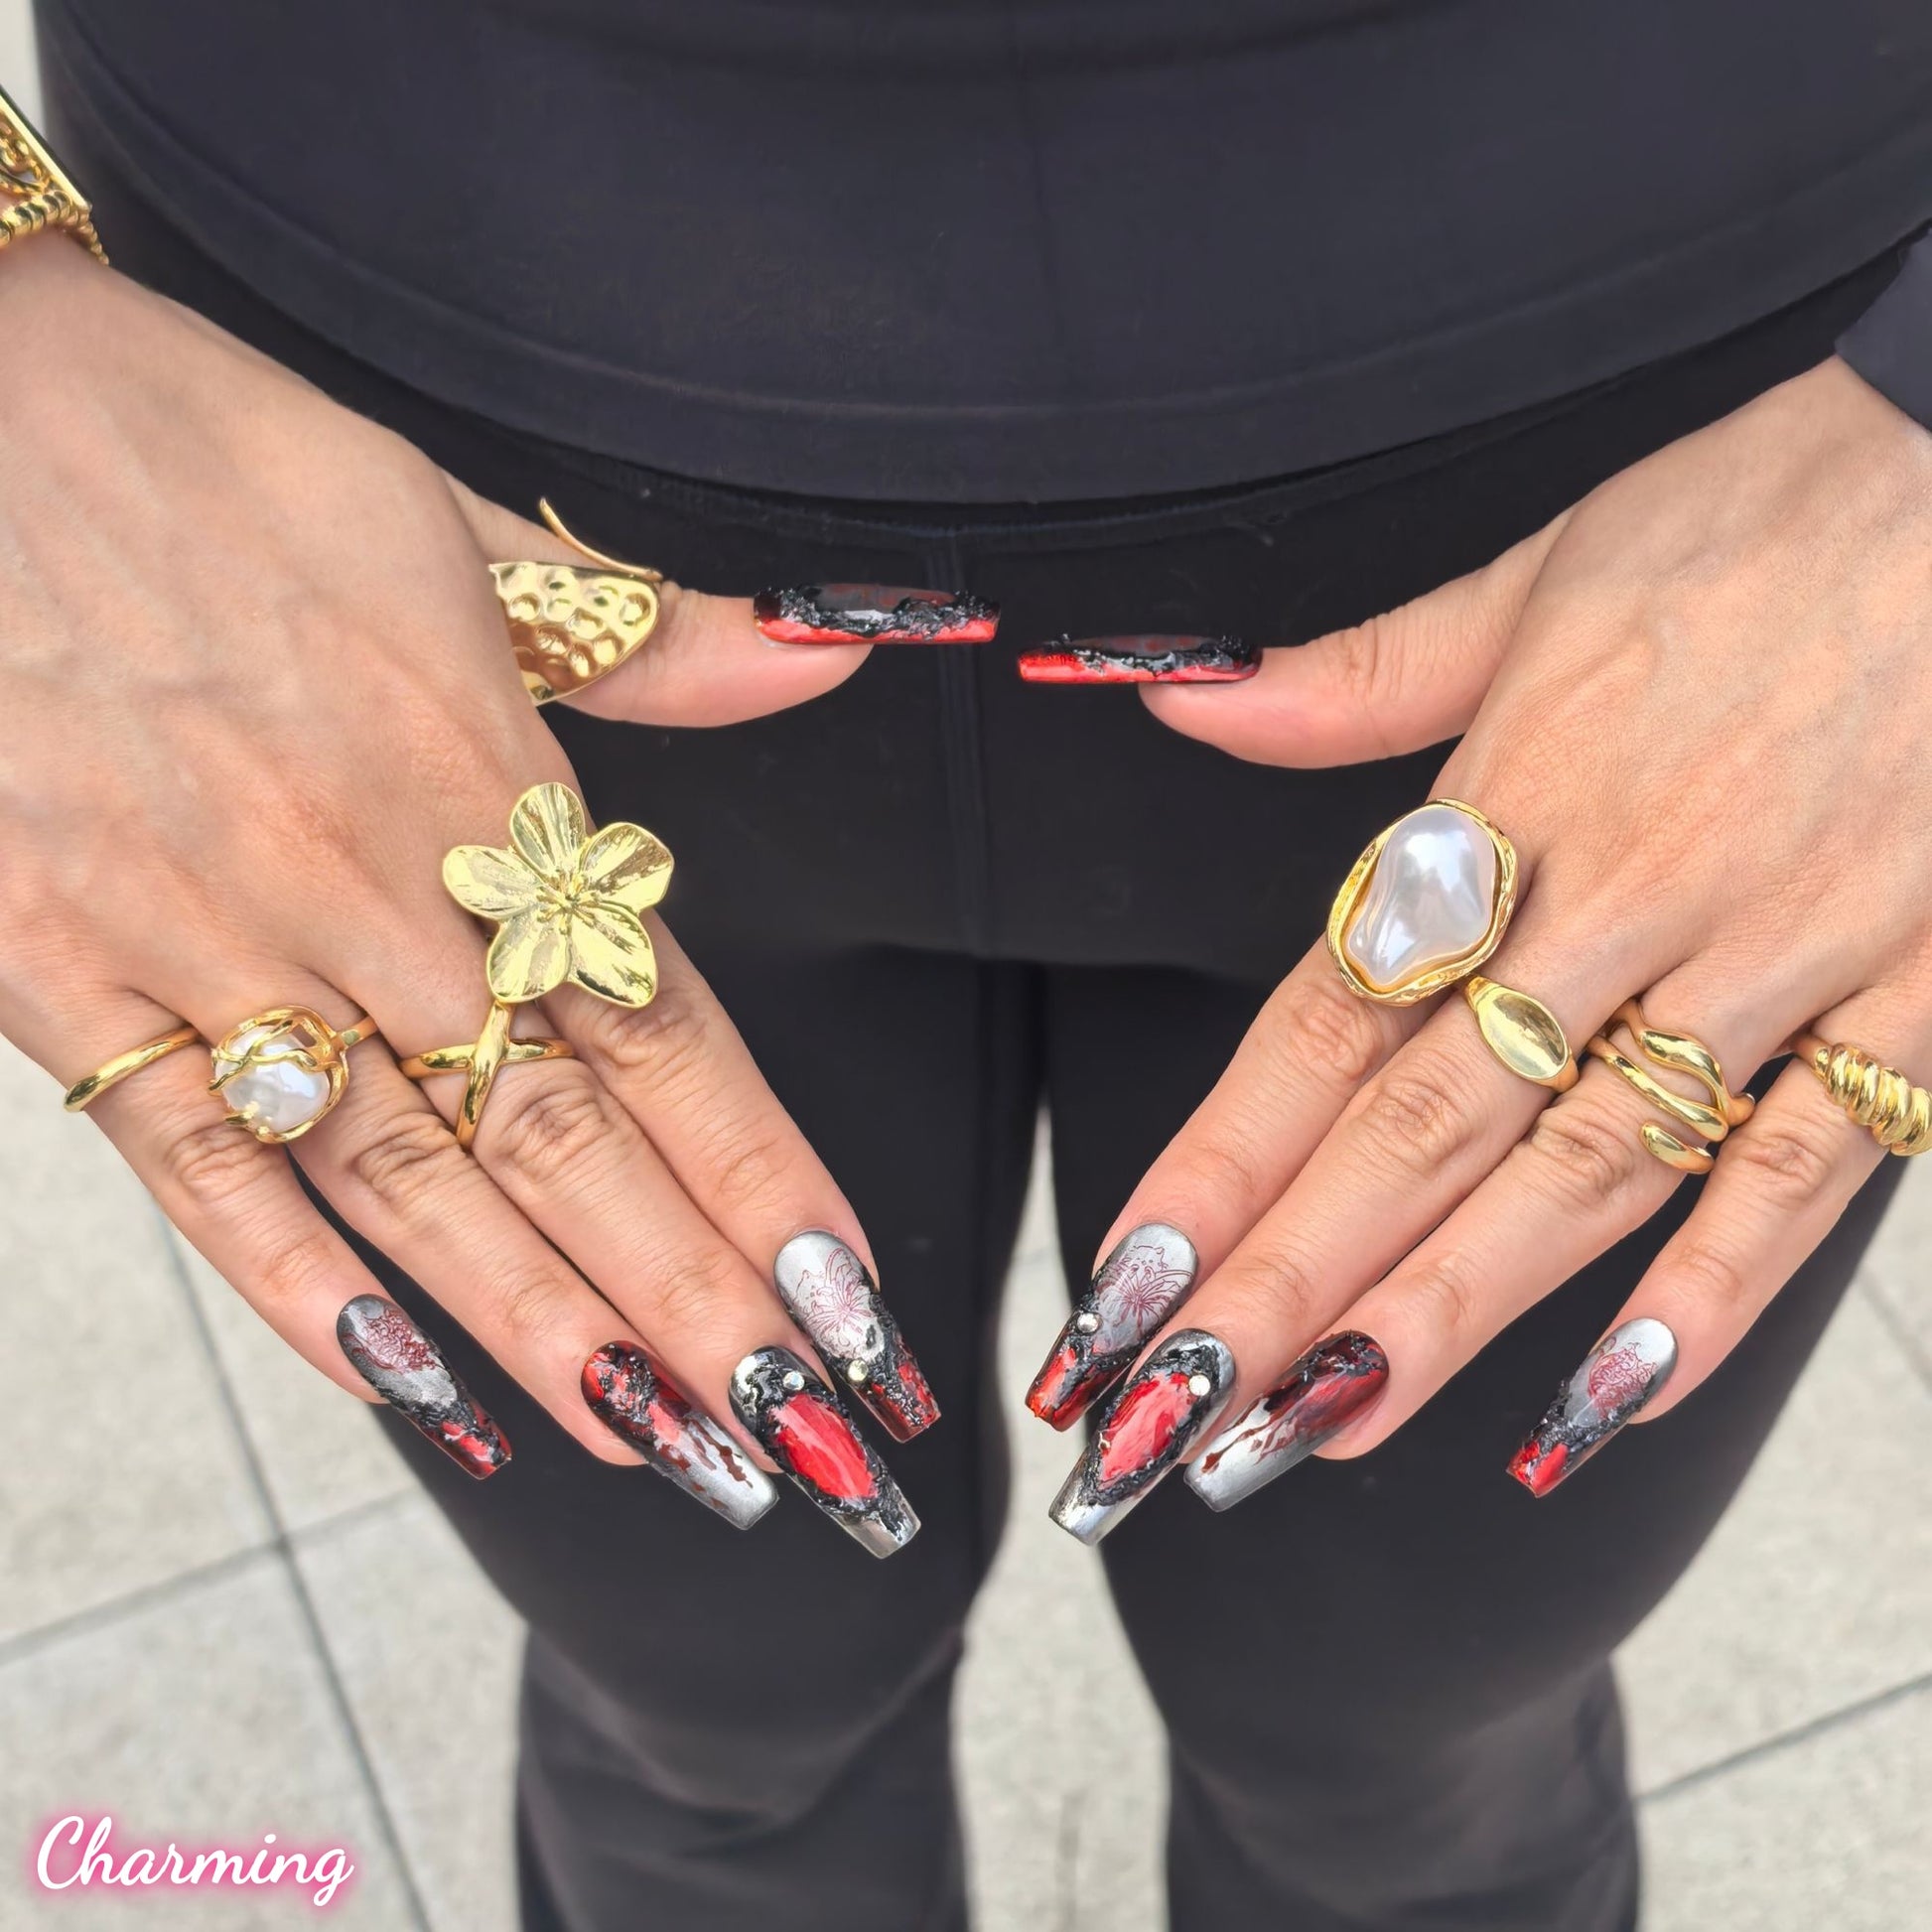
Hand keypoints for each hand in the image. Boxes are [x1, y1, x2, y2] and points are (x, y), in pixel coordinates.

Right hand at [0, 243, 929, 1547]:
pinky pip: (189, 1162)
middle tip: (796, 1436)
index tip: (848, 1291)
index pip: (663, 1023)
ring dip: (538, 1323)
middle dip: (691, 1298)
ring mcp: (208, 942)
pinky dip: (290, 1279)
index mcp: (477, 781)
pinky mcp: (57, 973)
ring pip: (405, 1177)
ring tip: (652, 1441)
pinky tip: (397, 1380)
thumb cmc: (199, 451)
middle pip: (563, 1135)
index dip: (764, 1171)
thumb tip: (829, 651)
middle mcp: (364, 887)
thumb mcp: (443, 512)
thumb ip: (642, 631)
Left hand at [1039, 355, 1931, 1528]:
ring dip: (1448, 1313)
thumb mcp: (1544, 565)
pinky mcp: (1918, 989)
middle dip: (1291, 1280)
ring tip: (1326, 1422)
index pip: (1328, 1015)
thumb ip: (1357, 674)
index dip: (1221, 1157)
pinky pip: (1811, 1172)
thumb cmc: (1775, 508)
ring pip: (1584, 1173)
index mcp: (1519, 796)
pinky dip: (1713, 1289)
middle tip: (1179, 1412)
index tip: (1132, 1275)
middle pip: (1424, 1125)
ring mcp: (1776, 957)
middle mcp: (1629, 896)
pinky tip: (1612, 1400)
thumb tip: (1181, 700)